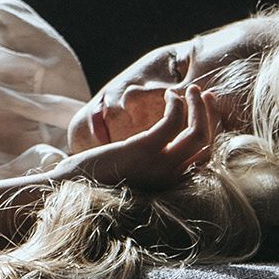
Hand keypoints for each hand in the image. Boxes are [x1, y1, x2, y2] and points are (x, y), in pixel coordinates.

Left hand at [53, 85, 215, 190]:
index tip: (206, 112)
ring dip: (198, 107)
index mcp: (168, 184)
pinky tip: (169, 95)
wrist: (68, 188)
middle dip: (210, 116)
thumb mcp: (129, 171)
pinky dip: (176, 104)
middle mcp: (170, 178)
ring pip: (197, 133)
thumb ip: (147, 160)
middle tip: (205, 95)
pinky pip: (173, 122)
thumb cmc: (92, 179)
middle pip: (207, 145)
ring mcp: (160, 165)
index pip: (204, 158)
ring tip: (192, 90)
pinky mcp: (145, 150)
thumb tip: (156, 140)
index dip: (210, 132)